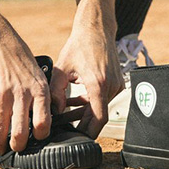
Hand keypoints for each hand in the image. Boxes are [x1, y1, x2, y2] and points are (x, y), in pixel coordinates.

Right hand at [0, 8, 50, 153]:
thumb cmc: (20, 57)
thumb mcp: (38, 73)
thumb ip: (40, 94)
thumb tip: (42, 118)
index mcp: (39, 89)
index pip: (43, 123)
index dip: (41, 135)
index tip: (39, 138)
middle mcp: (21, 94)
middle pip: (20, 132)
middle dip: (19, 146)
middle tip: (17, 150)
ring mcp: (2, 95)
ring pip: (1, 129)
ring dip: (1, 143)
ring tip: (1, 148)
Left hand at [50, 0, 121, 138]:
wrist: (96, 29)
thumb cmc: (80, 45)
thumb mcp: (62, 68)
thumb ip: (56, 92)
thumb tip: (52, 112)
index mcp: (98, 84)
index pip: (98, 119)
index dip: (88, 133)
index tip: (76, 139)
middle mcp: (111, 86)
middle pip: (98, 116)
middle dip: (81, 123)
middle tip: (63, 127)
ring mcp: (116, 84)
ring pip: (99, 108)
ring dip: (83, 112)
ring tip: (63, 115)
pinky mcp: (116, 82)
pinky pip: (102, 98)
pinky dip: (89, 102)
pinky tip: (73, 101)